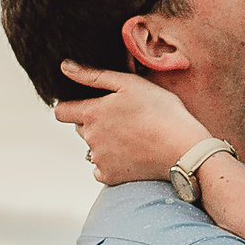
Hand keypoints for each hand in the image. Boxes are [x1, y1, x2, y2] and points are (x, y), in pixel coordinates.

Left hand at [56, 63, 208, 185]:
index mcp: (92, 113)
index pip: (61, 112)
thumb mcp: (129, 84)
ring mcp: (99, 159)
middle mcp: (90, 138)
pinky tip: (131, 154)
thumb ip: (93, 75)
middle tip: (123, 119)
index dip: (71, 107)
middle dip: (94, 123)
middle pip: (80, 129)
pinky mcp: (110, 177)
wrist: (184, 149)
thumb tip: (64, 67)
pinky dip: (111, 163)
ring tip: (132, 137)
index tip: (90, 105)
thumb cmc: (161, 111)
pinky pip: (101, 169)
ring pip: (92, 148)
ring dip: (104, 143)